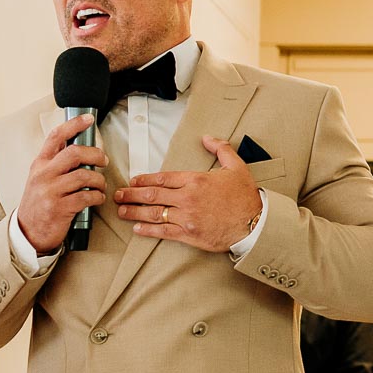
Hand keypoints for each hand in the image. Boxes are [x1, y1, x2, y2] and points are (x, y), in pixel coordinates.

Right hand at [14, 114, 106, 253]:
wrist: (27, 232)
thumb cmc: (39, 203)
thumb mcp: (40, 178)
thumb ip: (56, 163)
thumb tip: (79, 146)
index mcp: (40, 164)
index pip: (55, 137)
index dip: (73, 124)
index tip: (88, 119)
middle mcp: (43, 175)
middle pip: (74, 153)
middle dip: (95, 154)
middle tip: (103, 160)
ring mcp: (50, 191)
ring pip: (84, 175)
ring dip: (99, 180)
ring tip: (100, 185)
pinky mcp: (59, 208)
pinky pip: (86, 196)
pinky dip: (97, 196)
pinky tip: (97, 198)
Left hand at [113, 135, 261, 251]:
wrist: (255, 224)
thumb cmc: (245, 197)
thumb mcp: (236, 166)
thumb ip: (221, 149)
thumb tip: (207, 138)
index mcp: (196, 180)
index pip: (163, 178)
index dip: (144, 179)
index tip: (133, 180)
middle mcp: (188, 198)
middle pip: (152, 195)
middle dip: (132, 194)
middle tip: (118, 195)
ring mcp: (187, 217)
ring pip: (154, 213)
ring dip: (134, 211)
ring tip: (121, 211)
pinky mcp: (189, 234)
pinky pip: (164, 231)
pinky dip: (148, 230)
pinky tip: (137, 228)